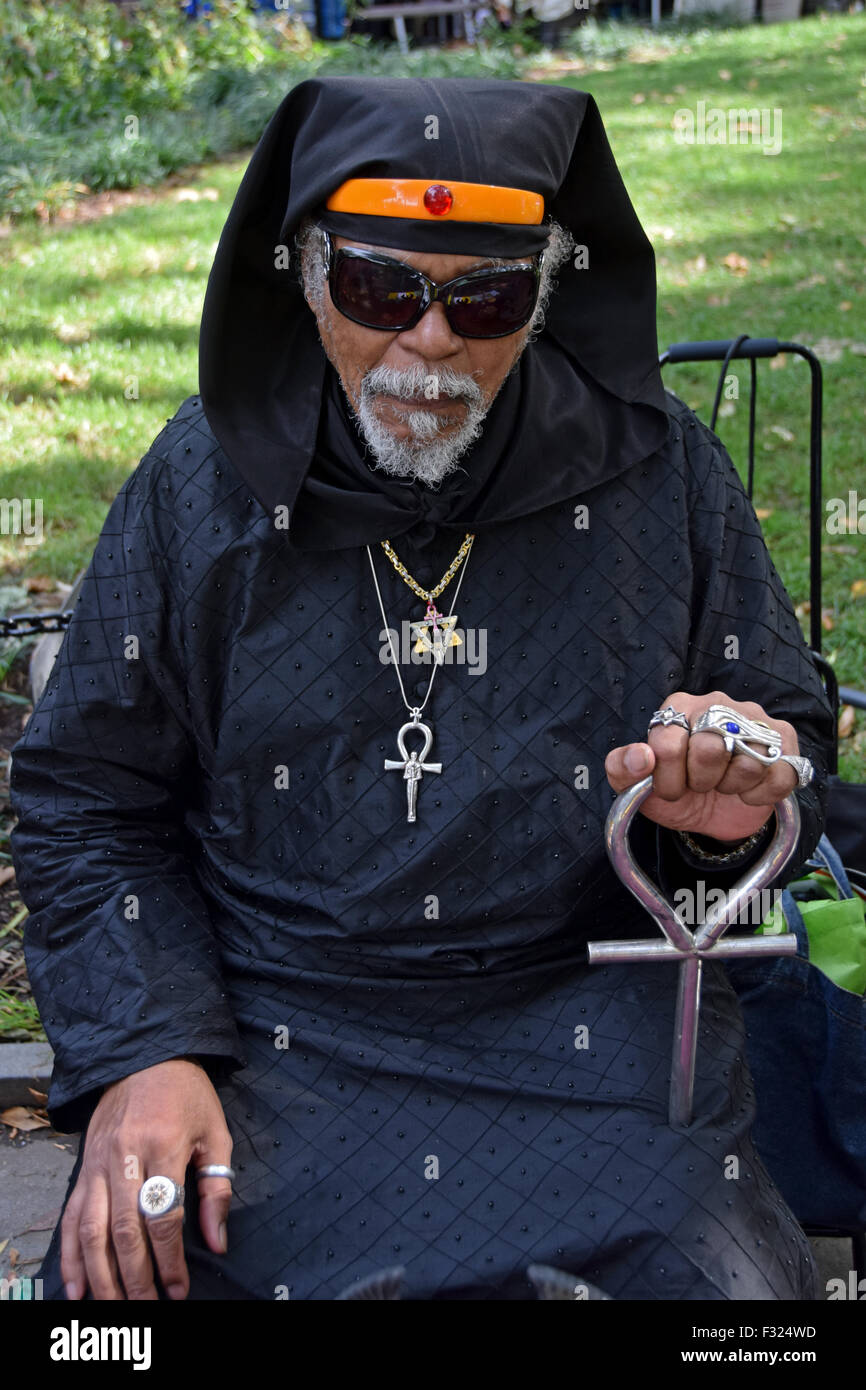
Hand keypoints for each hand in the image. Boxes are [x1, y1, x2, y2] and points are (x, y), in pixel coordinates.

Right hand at [61, 1057, 232, 1300]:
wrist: (147, 1055)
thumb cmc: (187, 1095)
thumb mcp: (216, 1132)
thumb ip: (216, 1189)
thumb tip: (217, 1241)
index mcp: (164, 1145)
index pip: (163, 1216)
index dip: (170, 1260)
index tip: (179, 1290)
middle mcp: (125, 1156)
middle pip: (124, 1229)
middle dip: (135, 1277)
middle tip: (149, 1308)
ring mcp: (99, 1163)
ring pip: (91, 1229)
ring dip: (100, 1274)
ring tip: (113, 1307)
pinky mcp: (83, 1166)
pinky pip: (71, 1216)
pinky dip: (70, 1254)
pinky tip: (76, 1286)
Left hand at [605, 690, 800, 841]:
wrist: (715, 812)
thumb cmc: (677, 789)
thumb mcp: (639, 787)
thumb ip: (622, 768)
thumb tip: (640, 757)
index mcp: (679, 707)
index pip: (667, 744)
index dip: (666, 780)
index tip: (669, 788)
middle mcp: (719, 704)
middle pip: (710, 750)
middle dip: (700, 782)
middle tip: (700, 785)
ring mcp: (757, 721)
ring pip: (749, 764)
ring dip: (732, 788)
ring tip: (724, 783)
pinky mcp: (787, 744)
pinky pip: (780, 776)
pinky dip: (761, 795)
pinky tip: (749, 791)